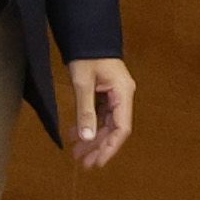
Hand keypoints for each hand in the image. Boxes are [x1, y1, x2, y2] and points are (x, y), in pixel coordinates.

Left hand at [65, 53, 135, 169]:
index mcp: (123, 94)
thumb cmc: (87, 56)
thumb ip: (85, 110)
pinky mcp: (106, 93)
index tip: (98, 162)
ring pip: (106, 123)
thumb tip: (86, 137)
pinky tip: (75, 135)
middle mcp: (123, 97)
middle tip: (83, 163)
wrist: (87, 35)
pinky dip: (88, 125)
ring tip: (77, 153)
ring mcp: (115, 95)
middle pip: (114, 129)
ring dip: (92, 138)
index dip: (110, 147)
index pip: (122, 128)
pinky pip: (99, 114)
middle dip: (99, 146)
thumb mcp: (83, 83)